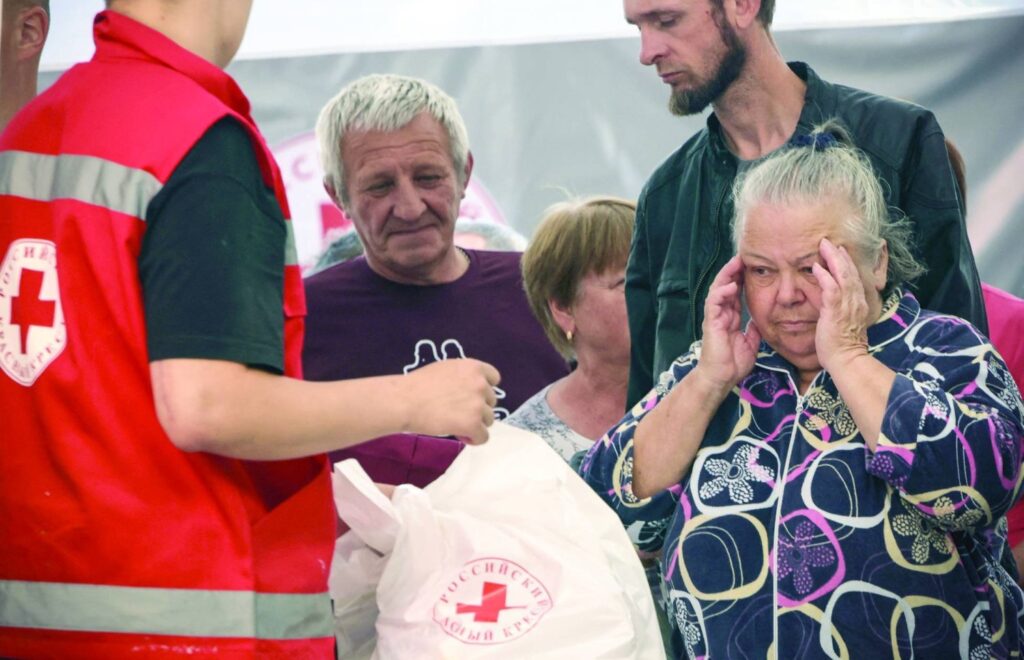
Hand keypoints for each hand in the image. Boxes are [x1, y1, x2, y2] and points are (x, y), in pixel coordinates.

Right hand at [400, 358, 500, 444]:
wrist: (405, 400)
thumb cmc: (418, 384)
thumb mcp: (446, 369)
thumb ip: (463, 377)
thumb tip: (469, 390)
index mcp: (474, 367)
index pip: (494, 379)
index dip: (484, 390)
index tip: (472, 397)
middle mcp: (480, 384)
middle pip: (491, 401)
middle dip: (477, 408)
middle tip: (457, 412)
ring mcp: (478, 404)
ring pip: (488, 420)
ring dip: (475, 423)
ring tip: (455, 423)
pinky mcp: (473, 423)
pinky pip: (483, 437)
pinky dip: (473, 439)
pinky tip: (459, 434)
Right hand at [694, 256, 760, 394]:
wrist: (722, 378)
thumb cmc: (733, 364)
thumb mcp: (750, 343)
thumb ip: (753, 330)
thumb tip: (760, 321)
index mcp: (730, 317)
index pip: (735, 292)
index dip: (742, 278)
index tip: (752, 266)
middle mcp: (721, 314)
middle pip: (726, 286)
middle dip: (734, 270)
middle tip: (744, 256)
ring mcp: (715, 317)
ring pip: (718, 290)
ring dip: (726, 276)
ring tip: (736, 263)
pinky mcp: (711, 323)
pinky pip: (714, 303)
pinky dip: (722, 293)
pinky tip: (731, 285)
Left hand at [810, 238, 869, 371]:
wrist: (846, 360)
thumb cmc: (842, 345)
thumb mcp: (844, 322)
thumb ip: (840, 308)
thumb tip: (832, 301)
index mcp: (858, 304)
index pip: (854, 278)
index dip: (846, 263)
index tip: (839, 251)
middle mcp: (856, 302)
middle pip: (850, 272)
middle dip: (840, 255)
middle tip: (829, 242)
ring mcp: (847, 306)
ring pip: (843, 276)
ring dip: (833, 260)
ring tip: (824, 246)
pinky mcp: (836, 312)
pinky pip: (831, 289)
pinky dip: (825, 277)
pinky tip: (817, 267)